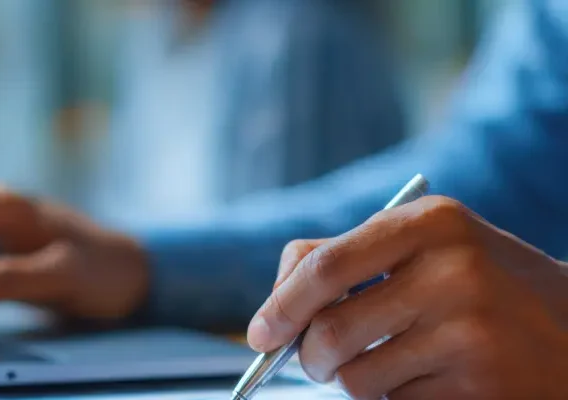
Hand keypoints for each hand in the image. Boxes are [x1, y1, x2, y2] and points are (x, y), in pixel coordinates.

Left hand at [247, 196, 567, 398]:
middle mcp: (453, 270)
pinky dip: (394, 399)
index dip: (280, 306)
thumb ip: (347, 259)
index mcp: (430, 223)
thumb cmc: (478, 284)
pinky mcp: (483, 384)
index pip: (324, 266)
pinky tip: (428, 379)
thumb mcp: (424, 245)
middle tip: (315, 362)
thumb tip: (272, 310)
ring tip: (388, 365)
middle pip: (330, 332)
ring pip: (357, 380)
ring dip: (353, 382)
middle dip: (309, 357)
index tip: (258, 335)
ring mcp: (471, 331)